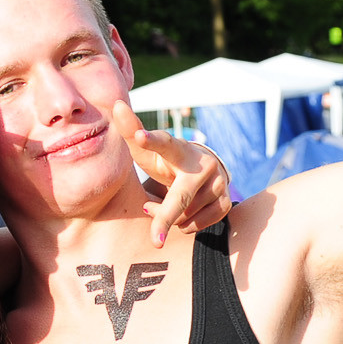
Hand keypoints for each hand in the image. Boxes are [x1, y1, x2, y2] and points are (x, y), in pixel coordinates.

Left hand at [108, 100, 233, 246]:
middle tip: (155, 241)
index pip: (164, 143)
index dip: (151, 140)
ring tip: (166, 203)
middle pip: (179, 197)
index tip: (138, 136)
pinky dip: (184, 226)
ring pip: (184, 216)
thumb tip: (116, 103)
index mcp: (179, 149)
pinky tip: (183, 215)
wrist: (201, 173)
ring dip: (168, 218)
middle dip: (165, 216)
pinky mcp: (226, 202)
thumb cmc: (165, 161)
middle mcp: (203, 164)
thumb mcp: (146, 150)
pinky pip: (197, 225)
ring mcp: (218, 183)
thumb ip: (131, 130)